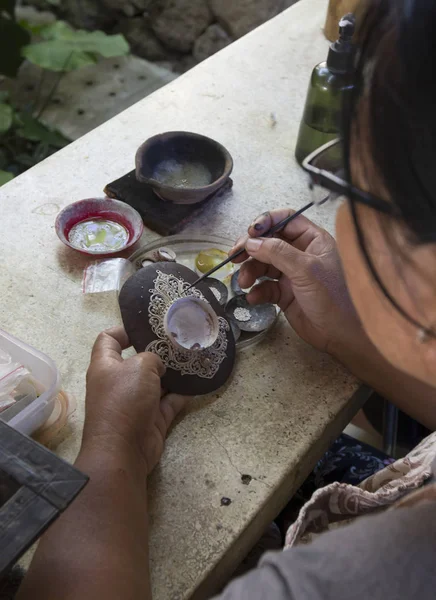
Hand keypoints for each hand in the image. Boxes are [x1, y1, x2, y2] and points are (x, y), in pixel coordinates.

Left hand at [84, 327, 187, 473]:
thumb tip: (159, 366)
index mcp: (105, 365)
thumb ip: (152, 358)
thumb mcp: (140, 366)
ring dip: (172, 374)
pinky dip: (181, 395)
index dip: (124, 329)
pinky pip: (168, 403)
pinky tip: (197, 383)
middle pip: (137, 361)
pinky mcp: (150, 420)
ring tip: (193, 359)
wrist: (123, 450)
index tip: (146, 327)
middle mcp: (118, 382)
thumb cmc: (124, 400)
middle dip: (157, 352)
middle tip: (179, 342)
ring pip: (155, 382)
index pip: (108, 339)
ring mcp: (135, 402)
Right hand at [230, 209, 360, 353]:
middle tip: (234, 256)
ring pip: (262, 264)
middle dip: (250, 249)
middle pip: (268, 241)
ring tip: (243, 283)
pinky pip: (264, 286)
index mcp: (313, 240)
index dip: (266, 222)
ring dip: (249, 272)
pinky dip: (256, 290)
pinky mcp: (284, 292)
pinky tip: (253, 297)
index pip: (285, 220)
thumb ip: (277, 252)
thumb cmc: (332, 298)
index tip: (250, 232)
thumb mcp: (306, 270)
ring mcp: (291, 273)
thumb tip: (251, 242)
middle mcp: (301, 253)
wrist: (338, 335)